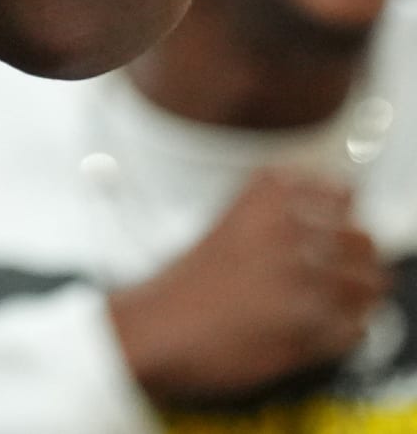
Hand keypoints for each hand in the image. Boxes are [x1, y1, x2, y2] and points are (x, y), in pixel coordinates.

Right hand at [108, 169, 386, 404]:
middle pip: (363, 239)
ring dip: (356, 297)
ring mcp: (301, 278)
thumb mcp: (232, 221)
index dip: (343, 216)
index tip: (337, 227)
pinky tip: (318, 331)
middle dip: (357, 259)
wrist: (159, 325)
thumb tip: (328, 211)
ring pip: (367, 285)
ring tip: (333, 304)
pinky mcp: (305, 327)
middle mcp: (289, 229)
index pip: (342, 193)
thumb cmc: (189, 280)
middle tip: (339, 272)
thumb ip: (278, 210)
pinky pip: (353, 329)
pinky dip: (342, 333)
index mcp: (268, 196)